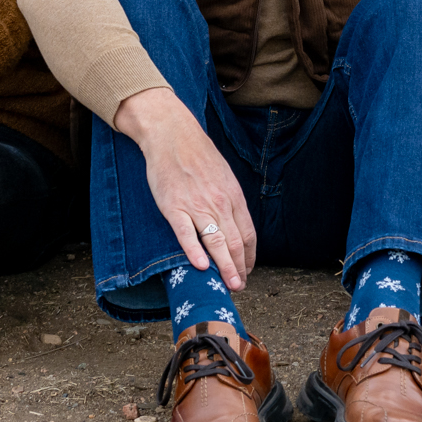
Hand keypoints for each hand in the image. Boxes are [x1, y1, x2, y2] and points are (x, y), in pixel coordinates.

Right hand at [116, 86, 256, 291]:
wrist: (172, 135)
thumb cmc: (198, 155)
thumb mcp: (223, 176)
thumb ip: (229, 200)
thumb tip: (234, 224)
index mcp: (233, 196)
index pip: (247, 234)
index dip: (249, 256)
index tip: (247, 270)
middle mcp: (219, 203)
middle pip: (234, 243)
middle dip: (239, 268)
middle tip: (239, 286)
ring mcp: (196, 205)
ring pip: (215, 242)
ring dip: (224, 268)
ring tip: (228, 284)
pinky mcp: (174, 206)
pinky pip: (187, 234)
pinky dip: (194, 252)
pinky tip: (201, 267)